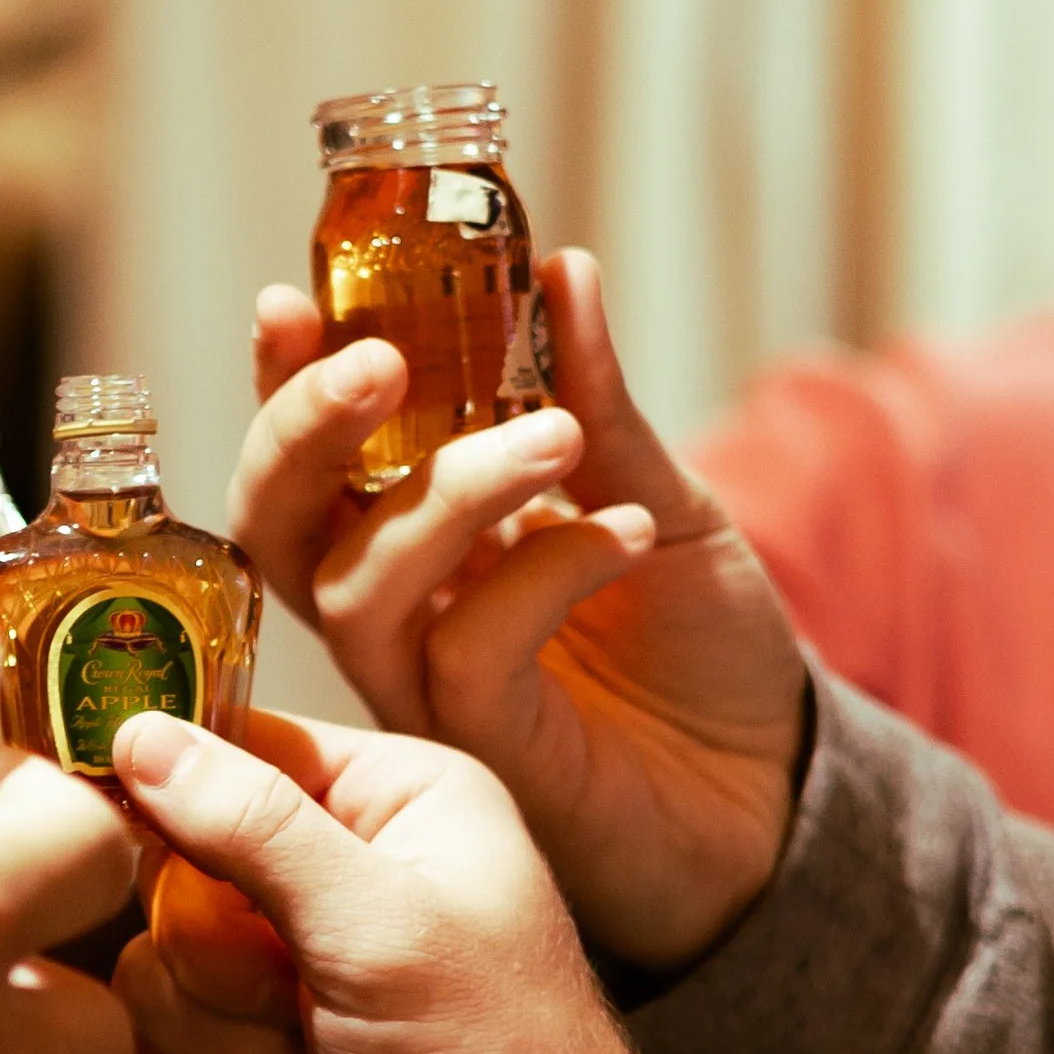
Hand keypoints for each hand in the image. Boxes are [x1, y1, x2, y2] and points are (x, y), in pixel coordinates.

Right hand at [107, 707, 682, 1053]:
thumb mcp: (384, 924)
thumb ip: (253, 826)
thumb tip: (141, 733)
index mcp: (389, 803)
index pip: (225, 749)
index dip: (175, 801)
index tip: (168, 858)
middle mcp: (330, 881)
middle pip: (166, 882)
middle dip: (227, 975)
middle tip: (311, 1012)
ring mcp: (280, 986)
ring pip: (153, 990)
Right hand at [236, 251, 804, 966]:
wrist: (776, 784)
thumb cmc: (702, 649)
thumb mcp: (660, 495)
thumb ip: (598, 401)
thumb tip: (558, 269)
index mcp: (415, 540)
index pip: (311, 459)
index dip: (280, 385)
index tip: (288, 303)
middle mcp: (397, 615)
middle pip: (277, 527)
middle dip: (303, 433)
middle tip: (376, 362)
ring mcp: (426, 691)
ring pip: (360, 589)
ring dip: (449, 493)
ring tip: (558, 438)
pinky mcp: (480, 751)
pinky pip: (469, 650)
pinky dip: (543, 572)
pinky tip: (626, 539)